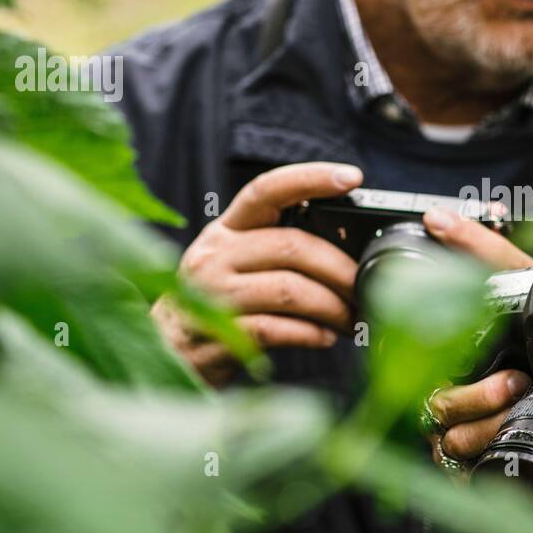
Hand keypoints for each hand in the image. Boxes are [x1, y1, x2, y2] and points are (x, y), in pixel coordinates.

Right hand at [152, 162, 363, 386]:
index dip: (310, 178)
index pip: (267, 190)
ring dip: (333, 307)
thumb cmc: (217, 306)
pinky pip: (274, 330)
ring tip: (353, 320)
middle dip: (342, 269)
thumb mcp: (238, 265)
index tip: (351, 177)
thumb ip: (280, 251)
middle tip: (367, 289)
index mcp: (226, 231)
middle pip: (292, 246)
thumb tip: (352, 253)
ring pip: (289, 290)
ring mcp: (210, 297)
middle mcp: (214, 256)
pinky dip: (309, 333)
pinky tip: (324, 338)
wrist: (165, 355)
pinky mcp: (213, 338)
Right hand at [419, 207, 532, 470]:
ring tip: (525, 403)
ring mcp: (461, 432)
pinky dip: (491, 456)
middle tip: (518, 383)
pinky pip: (465, 469)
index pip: (419, 369)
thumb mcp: (518, 281)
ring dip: (490, 425)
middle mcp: (450, 396)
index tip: (500, 369)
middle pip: (435, 411)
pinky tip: (518, 438)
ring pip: (450, 441)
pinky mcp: (475, 463)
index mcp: (448, 356)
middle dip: (478, 401)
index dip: (452, 370)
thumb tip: (436, 217)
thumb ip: (478, 249)